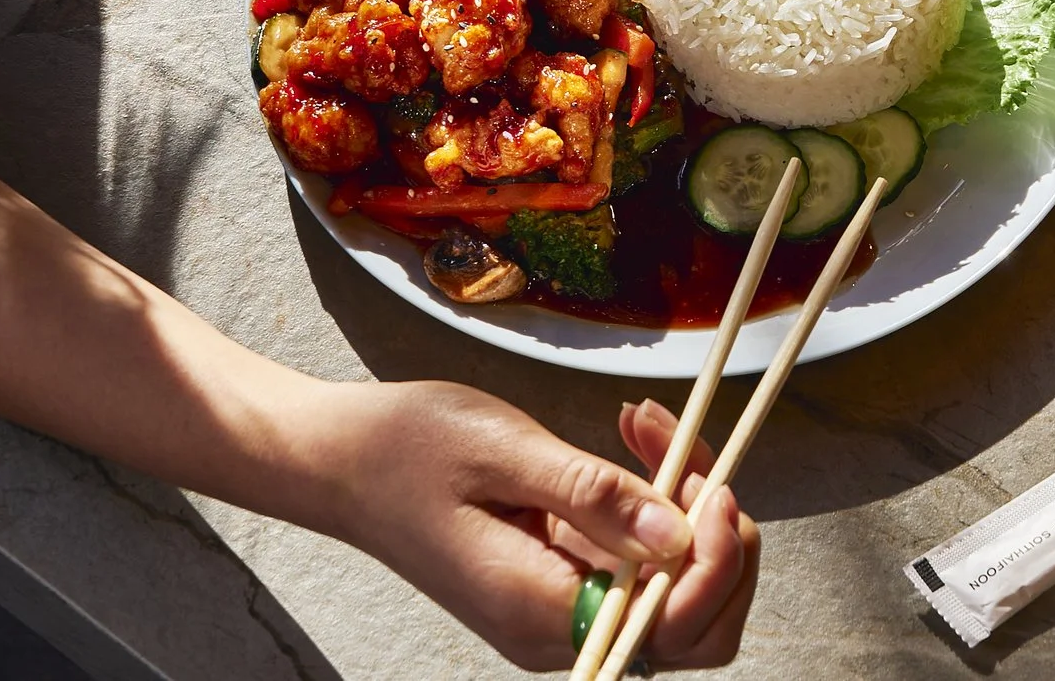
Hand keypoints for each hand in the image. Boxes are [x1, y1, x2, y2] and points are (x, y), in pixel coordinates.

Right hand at [317, 382, 759, 671]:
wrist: (337, 461)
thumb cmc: (403, 449)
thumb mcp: (504, 451)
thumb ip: (595, 495)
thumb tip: (678, 533)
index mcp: (537, 612)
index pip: (670, 627)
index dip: (712, 565)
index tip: (710, 487)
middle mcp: (552, 629)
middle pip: (688, 626)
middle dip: (716, 543)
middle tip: (691, 455)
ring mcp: (555, 608)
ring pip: (669, 586)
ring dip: (687, 508)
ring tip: (654, 426)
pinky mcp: (556, 578)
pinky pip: (634, 558)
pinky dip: (654, 500)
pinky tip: (636, 436)